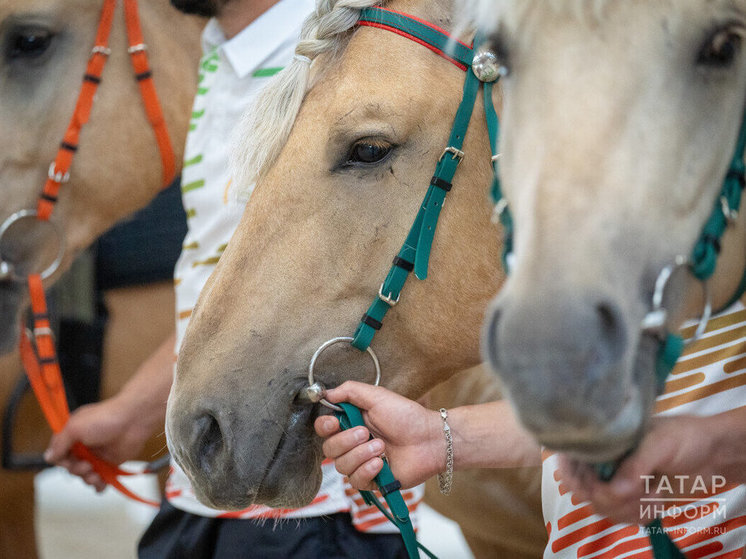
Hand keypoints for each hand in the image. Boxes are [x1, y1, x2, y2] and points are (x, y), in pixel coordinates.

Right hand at [45, 394, 160, 491]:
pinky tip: (101, 485)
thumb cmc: (105, 419)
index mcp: (73, 434)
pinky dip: (99, 484)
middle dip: (76, 470)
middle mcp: (83, 445)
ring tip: (96, 475)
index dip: (61, 461)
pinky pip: (101, 478)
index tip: (68, 461)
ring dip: (88, 479)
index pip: (58, 453)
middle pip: (70, 467)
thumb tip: (48, 457)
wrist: (134, 420)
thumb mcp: (75, 428)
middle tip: (87, 466)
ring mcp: (97, 454)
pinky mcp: (110, 462)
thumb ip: (60, 444)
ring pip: (84, 475)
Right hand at [314, 381, 442, 490]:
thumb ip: (350, 391)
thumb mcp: (377, 396)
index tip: (334, 423)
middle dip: (345, 441)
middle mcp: (353, 444)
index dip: (324, 427)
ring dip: (360, 455)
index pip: (324, 428)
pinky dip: (366, 471)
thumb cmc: (407, 416)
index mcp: (351, 422)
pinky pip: (356, 481)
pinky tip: (381, 463)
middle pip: (329, 449)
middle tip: (366, 433)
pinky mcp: (372, 480)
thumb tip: (326, 393)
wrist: (429, 439)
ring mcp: (362, 463)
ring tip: (382, 447)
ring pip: (341, 466)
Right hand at [557, 415, 733, 524]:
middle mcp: (603, 459)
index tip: (595, 486)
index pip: (568, 458)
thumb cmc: (684, 437)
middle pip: (584, 489)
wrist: (714, 453)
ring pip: (603, 507)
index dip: (574, 476)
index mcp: (601, 438)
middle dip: (610, 497)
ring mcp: (615, 479)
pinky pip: (621, 516)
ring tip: (654, 493)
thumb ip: (635, 466)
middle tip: (637, 491)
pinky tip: (656, 500)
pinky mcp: (630, 497)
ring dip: (629, 507)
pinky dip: (639, 514)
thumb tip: (613, 491)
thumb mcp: (658, 444)